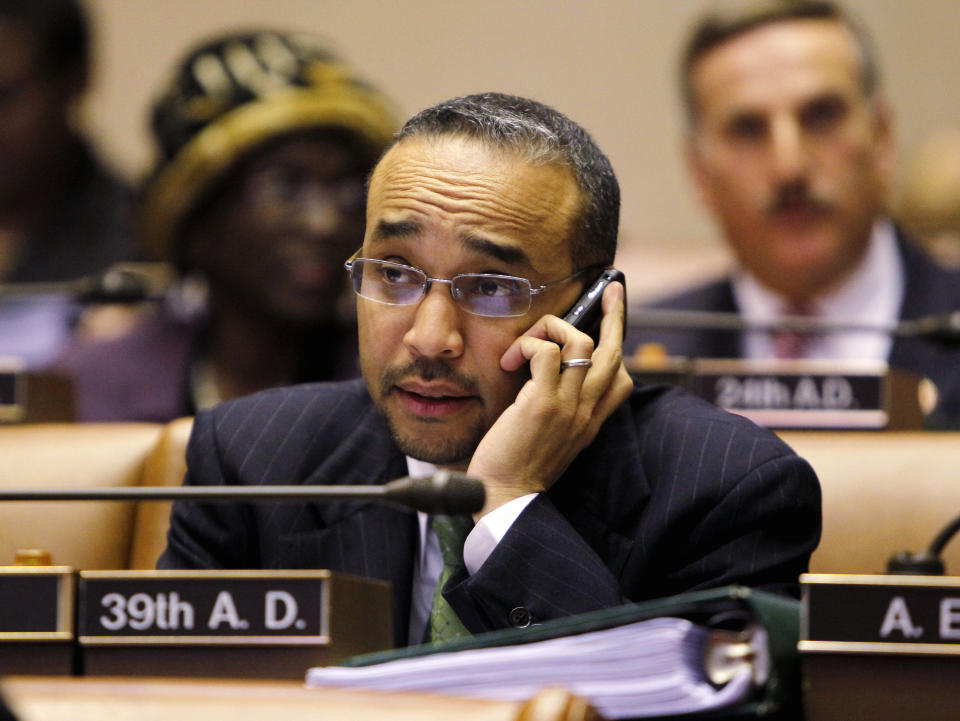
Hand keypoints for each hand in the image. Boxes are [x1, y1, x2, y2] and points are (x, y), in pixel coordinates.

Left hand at [467, 281, 633, 516]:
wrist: (504, 500)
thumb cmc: (517, 470)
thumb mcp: (551, 441)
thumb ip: (559, 412)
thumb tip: (544, 379)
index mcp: (590, 421)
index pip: (621, 377)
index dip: (621, 344)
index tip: (615, 321)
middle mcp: (586, 411)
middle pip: (613, 351)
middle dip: (614, 315)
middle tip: (610, 291)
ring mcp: (568, 406)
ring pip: (581, 342)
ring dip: (550, 330)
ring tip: (525, 345)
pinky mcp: (543, 403)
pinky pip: (547, 353)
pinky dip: (529, 346)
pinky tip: (511, 362)